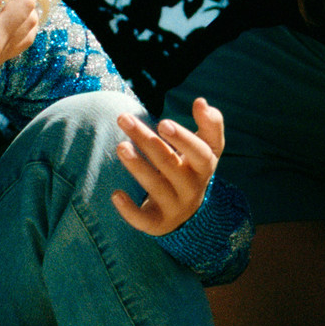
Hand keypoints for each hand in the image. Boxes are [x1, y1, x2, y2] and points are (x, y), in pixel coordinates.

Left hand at [110, 97, 223, 235]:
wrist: (187, 212)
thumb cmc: (191, 169)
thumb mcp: (205, 148)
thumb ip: (209, 124)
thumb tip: (201, 102)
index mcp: (204, 166)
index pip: (200, 152)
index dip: (183, 138)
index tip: (162, 122)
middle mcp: (192, 187)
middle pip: (170, 163)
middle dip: (147, 141)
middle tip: (125, 119)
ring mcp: (175, 207)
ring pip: (156, 187)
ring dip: (137, 166)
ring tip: (120, 146)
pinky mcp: (158, 223)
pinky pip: (144, 220)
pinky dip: (129, 210)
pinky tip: (115, 194)